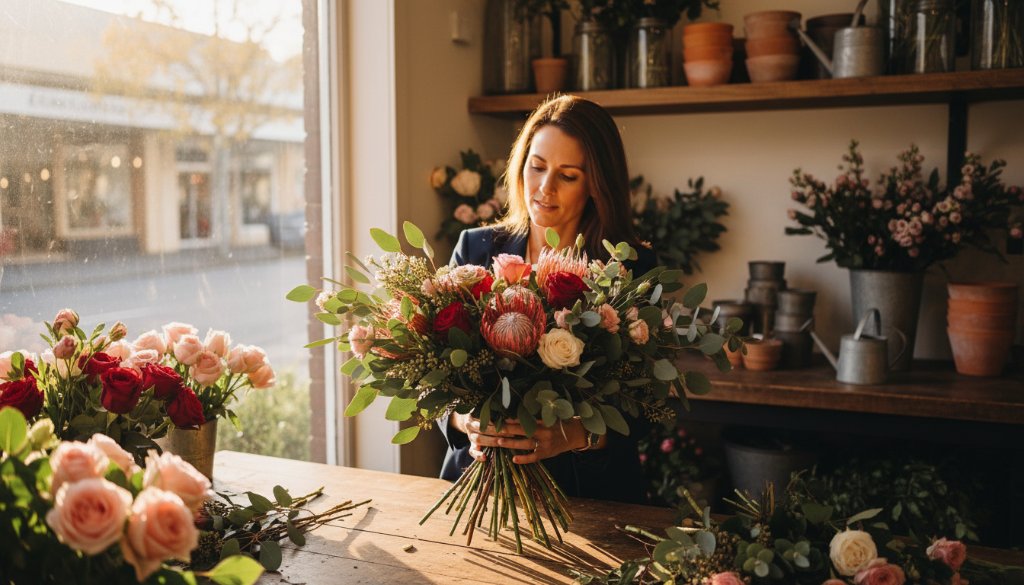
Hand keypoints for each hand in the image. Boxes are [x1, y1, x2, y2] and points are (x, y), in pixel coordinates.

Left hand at [456, 413, 584, 463]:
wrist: (576, 434)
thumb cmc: (561, 422)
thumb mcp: (551, 415)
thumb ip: (537, 414)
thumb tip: (519, 409)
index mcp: (543, 421)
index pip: (524, 419)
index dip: (511, 419)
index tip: (499, 417)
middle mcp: (543, 432)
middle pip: (520, 430)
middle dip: (505, 429)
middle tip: (491, 428)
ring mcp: (544, 444)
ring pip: (524, 444)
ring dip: (510, 443)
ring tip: (497, 441)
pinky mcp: (546, 454)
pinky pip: (533, 457)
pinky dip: (523, 459)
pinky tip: (513, 460)